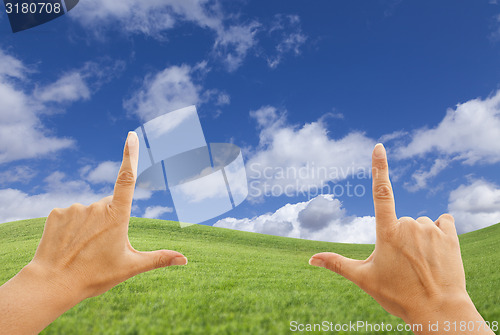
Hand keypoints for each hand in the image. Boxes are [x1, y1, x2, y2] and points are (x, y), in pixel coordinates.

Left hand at [0, 132, 186, 334]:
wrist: (52, 284)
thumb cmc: (95, 276)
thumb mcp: (131, 267)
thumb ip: (159, 259)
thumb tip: (185, 260)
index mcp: (117, 215)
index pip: (127, 178)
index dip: (130, 155)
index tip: (131, 136)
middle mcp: (96, 206)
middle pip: (108, 207)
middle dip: (108, 222)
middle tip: (100, 249)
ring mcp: (75, 208)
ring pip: (88, 212)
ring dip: (89, 226)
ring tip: (82, 250)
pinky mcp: (56, 213)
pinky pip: (69, 215)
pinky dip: (71, 227)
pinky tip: (67, 244)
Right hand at [309, 144, 492, 334]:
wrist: (438, 311)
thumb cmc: (398, 295)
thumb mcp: (364, 279)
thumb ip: (337, 263)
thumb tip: (310, 259)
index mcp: (387, 232)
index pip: (381, 192)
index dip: (379, 168)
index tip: (379, 147)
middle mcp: (409, 225)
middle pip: (400, 220)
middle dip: (399, 237)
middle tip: (404, 264)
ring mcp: (431, 229)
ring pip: (420, 223)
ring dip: (419, 237)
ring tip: (421, 263)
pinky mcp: (450, 235)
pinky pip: (443, 222)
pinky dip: (439, 232)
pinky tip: (437, 251)